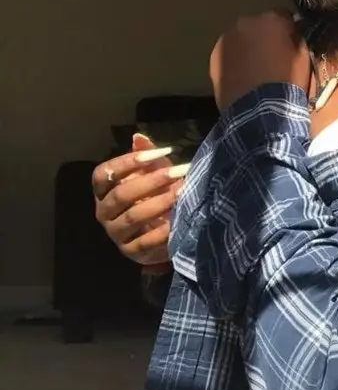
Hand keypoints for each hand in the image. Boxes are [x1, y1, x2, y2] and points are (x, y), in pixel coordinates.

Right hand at [92, 135, 189, 266]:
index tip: (159, 153)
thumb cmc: (154, 195)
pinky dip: (162, 230)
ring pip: (132, 217)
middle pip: (120, 194)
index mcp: (103, 191)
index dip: (128, 162)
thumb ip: (145, 156)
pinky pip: (145, 241)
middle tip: (177, 172)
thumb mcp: (152, 172)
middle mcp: (104, 212)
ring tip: (182, 192)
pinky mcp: (130, 252)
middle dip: (151, 182)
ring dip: (158, 203)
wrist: (161, 230)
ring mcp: (116, 233)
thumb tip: (139, 137)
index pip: (103, 174)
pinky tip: (178, 219)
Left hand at [209, 11, 310, 110]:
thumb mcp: (304, 57)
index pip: (284, 15)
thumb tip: (292, 33)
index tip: (291, 42)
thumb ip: (296, 38)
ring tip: (254, 70)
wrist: (260, 110)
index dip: (288, 29)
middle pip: (258, 25)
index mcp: (271, 19)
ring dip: (247, 48)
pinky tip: (241, 77)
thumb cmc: (287, 82)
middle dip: (264, 37)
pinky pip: (228, 54)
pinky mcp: (214, 57)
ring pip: (240, 39)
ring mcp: (226, 39)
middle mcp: (245, 23)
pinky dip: (234, 61)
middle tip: (271, 57)